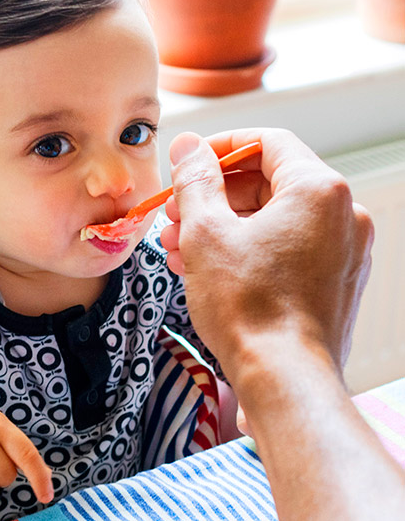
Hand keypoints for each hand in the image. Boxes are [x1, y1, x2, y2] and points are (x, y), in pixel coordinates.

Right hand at [159, 129, 373, 384]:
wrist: (284, 377)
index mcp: (318, 190)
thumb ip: (195, 182)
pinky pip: (290, 252)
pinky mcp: (336, 285)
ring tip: (182, 251)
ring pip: (277, 222)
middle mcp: (342, 215)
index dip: (219, 149)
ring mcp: (344, 252)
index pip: (267, 143)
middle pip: (271, 184)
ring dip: (226, 229)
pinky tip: (211, 273)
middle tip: (176, 215)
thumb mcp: (206, 234)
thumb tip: (187, 149)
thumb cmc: (250, 310)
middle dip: (216, 198)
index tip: (188, 165)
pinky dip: (251, 253)